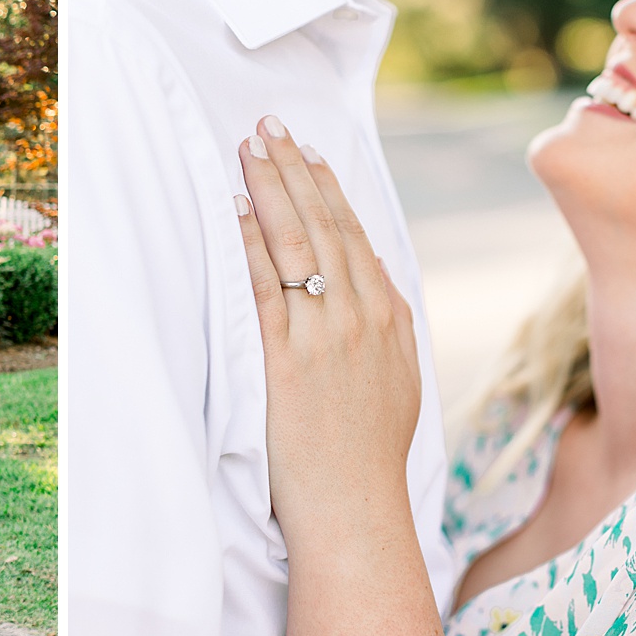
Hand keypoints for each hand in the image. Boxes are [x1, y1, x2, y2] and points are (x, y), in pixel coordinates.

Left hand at [235, 116, 422, 543]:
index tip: (308, 152)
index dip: (328, 188)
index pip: (355, 234)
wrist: (356, 508)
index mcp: (390, 317)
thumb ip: (385, 329)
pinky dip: (251, 243)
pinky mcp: (287, 360)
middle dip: (293, 169)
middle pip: (325, 225)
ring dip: (269, 189)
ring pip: (297, 244)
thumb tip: (371, 289)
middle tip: (269, 126)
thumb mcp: (398, 380)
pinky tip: (237, 209)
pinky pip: (266, 287)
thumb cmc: (369, 455)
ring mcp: (326, 336)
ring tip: (247, 149)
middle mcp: (362, 317)